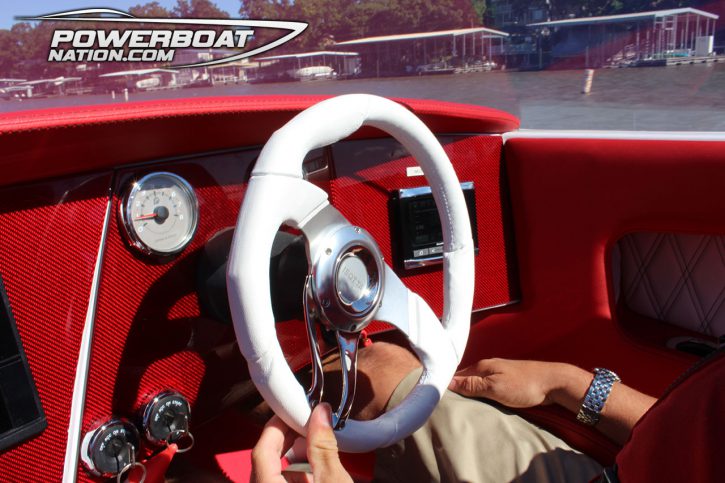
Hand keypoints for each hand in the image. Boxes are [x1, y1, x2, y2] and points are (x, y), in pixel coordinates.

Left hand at [251, 403, 352, 482]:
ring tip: (316, 447)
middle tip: (305, 423)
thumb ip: (323, 448)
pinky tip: (316, 473)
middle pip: (265, 461)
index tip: (293, 410)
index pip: (262, 450)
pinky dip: (297, 477)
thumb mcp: (332, 481)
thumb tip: (320, 414)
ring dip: (294, 461)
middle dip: (287, 440)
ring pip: (273, 475)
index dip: (277, 426)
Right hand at [448, 358, 588, 408]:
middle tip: (444, 403)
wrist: (553, 382)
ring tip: (459, 403)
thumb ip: (472, 385)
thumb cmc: (525, 385)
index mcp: (483, 366)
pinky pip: (487, 386)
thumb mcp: (495, 388)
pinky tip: (480, 400)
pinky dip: (480, 393)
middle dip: (456, 388)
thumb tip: (449, 382)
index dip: (447, 385)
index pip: (457, 375)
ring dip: (469, 391)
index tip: (435, 396)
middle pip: (466, 378)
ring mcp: (499, 373)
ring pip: (477, 382)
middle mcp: (489, 367)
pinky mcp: (508, 381)